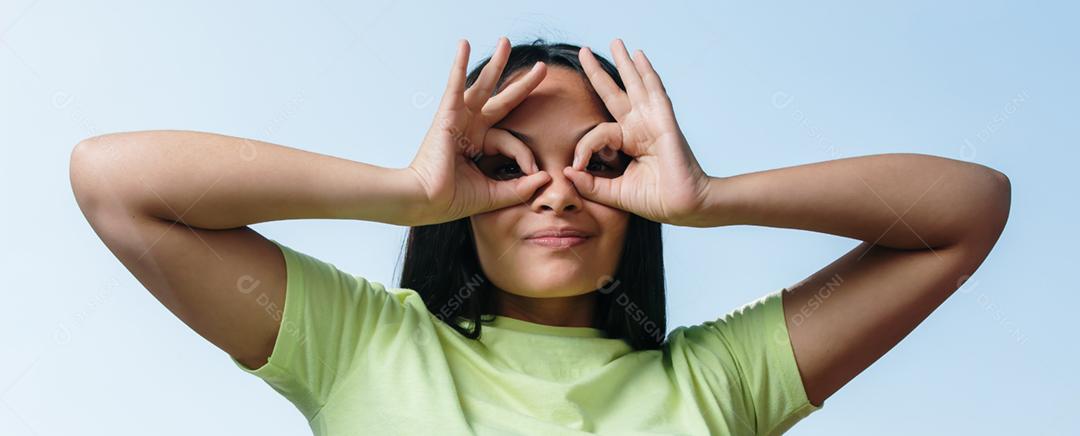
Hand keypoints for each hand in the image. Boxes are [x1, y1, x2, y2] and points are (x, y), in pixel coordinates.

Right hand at [406, 37, 551, 224]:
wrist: (426, 202)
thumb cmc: (452, 200)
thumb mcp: (494, 194)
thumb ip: (519, 187)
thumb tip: (545, 177)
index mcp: (478, 145)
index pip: (511, 140)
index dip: (525, 155)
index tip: (533, 172)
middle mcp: (470, 128)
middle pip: (501, 100)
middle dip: (521, 84)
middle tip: (542, 68)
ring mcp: (458, 119)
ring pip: (482, 86)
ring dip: (496, 64)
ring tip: (506, 42)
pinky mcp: (447, 115)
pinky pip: (455, 84)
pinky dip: (459, 64)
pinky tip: (464, 43)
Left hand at [562, 39, 711, 225]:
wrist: (683, 206)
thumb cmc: (654, 200)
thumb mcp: (614, 192)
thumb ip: (591, 182)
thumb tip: (567, 171)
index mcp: (627, 142)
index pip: (597, 133)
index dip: (583, 147)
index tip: (576, 166)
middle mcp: (638, 127)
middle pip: (614, 93)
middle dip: (598, 72)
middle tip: (583, 51)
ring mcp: (652, 121)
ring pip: (635, 85)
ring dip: (624, 62)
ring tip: (615, 41)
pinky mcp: (665, 121)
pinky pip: (654, 92)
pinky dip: (647, 72)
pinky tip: (639, 56)